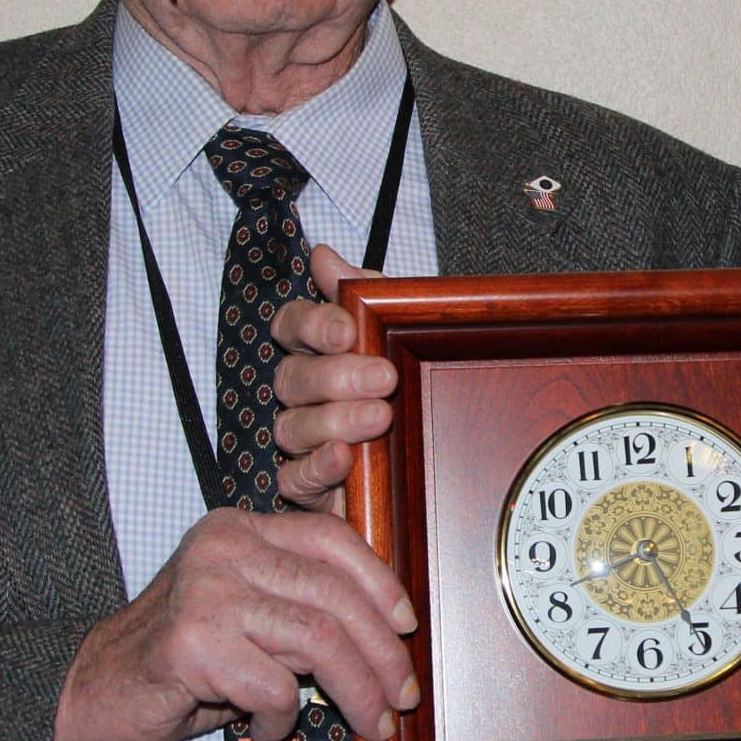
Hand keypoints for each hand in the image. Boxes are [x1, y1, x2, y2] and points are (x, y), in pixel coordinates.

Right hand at [52, 505, 416, 740]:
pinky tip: (266, 731)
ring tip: (369, 721)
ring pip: (318, 638)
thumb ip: (296, 604)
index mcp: (238, 530)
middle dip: (381, 653)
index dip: (379, 583)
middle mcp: (223, 549)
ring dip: (356, 689)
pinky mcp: (193, 645)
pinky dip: (282, 719)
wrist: (91, 692)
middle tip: (401, 695)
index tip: (405, 626)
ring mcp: (206, 593)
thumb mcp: (242, 614)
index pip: (329, 539)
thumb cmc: (177, 662)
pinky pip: (275, 686)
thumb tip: (385, 632)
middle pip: (334, 594)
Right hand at [272, 244, 395, 508]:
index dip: (313, 325)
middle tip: (384, 377)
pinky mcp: (312, 486)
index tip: (349, 330)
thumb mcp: (403, 330)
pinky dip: (316, 468)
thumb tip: (323, 255)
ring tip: (380, 418)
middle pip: (291, 378)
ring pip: (291, 427)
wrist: (450, 453)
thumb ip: (364, 293)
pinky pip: (293, 479)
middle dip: (335, 375)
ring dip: (334, 420)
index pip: (291, 325)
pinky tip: (344, 457)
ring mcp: (304, 441)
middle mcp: (304, 394)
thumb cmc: (416, 382)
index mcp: (319, 350)